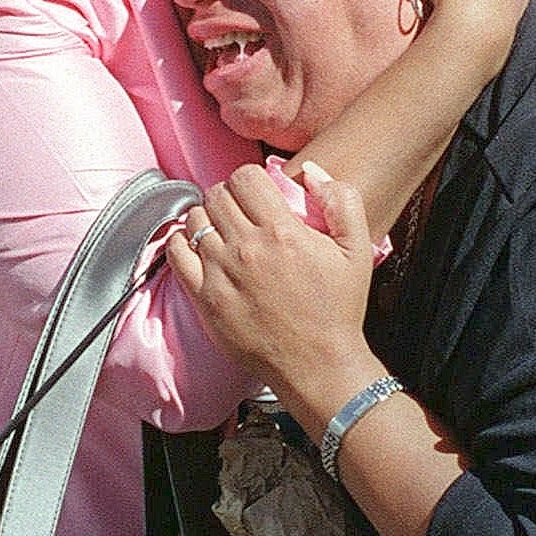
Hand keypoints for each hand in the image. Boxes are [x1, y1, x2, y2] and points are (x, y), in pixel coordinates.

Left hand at [166, 161, 377, 400]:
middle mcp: (247, 248)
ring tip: (223, 230)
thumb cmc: (339, 309)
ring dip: (208, 217)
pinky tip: (198, 247)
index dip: (251, 178)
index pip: (246, 176)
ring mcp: (221, 274)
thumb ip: (342, 201)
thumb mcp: (358, 250)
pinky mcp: (205, 299)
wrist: (317, 364)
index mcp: (283, 231)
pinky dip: (182, 241)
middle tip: (241, 210)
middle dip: (229, 194)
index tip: (259, 192)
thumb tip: (311, 171)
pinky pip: (177, 253)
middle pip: (217, 194)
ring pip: (195, 220)